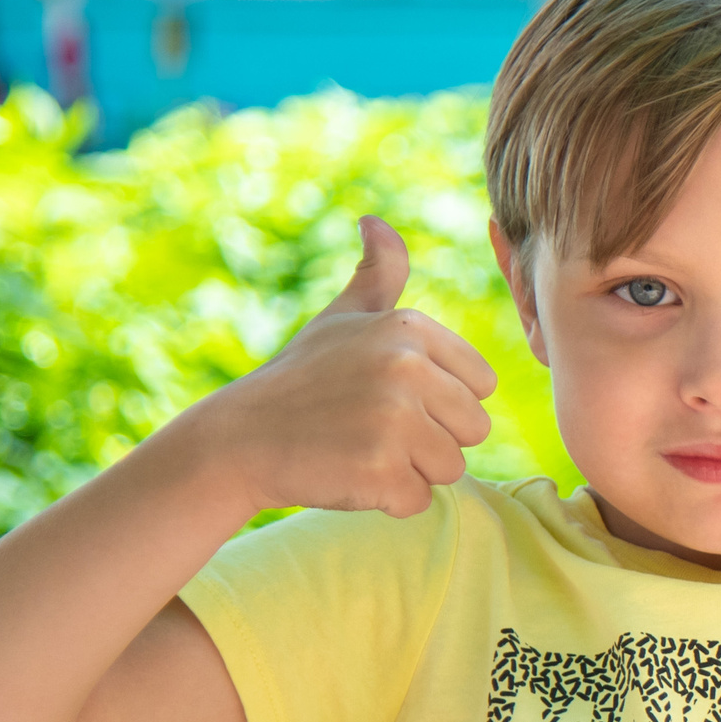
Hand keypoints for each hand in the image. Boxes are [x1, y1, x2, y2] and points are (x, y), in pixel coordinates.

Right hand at [192, 218, 497, 519]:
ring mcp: (395, 420)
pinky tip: (348, 473)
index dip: (443, 402)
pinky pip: (418, 500)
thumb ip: (377, 274)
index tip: (393, 398)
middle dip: (432, 439)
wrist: (239, 438)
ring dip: (411, 470)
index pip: (481, 385)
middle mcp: (407, 368)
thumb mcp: (341, 318)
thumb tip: (376, 222)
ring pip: (451, 467)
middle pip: (473, 429)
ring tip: (361, 449)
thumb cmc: (300, 379)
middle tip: (375, 429)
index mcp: (410, 329)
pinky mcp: (380, 470)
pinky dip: (388, 499)